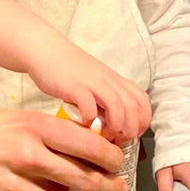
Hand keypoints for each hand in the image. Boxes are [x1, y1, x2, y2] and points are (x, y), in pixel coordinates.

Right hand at [0, 108, 126, 190]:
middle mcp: (27, 154)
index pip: (86, 143)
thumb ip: (43, 130)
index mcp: (32, 126)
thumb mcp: (11, 118)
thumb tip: (80, 144)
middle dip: (108, 189)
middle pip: (83, 177)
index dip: (110, 157)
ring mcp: (14, 183)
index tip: (118, 163)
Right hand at [22, 45, 151, 144]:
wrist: (47, 50)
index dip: (141, 122)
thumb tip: (112, 125)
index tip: (130, 135)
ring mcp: (92, 83)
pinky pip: (89, 105)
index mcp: (115, 81)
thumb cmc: (69, 70)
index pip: (142, 102)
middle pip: (133, 108)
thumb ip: (106, 100)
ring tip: (104, 136)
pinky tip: (83, 123)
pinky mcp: (74, 86)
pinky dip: (90, 119)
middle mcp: (108, 81)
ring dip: (115, 126)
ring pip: (118, 106)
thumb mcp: (95, 83)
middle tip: (117, 140)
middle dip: (130, 130)